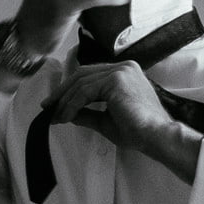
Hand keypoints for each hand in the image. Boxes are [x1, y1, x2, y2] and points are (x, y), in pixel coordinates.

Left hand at [56, 59, 199, 180]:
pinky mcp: (116, 79)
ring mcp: (120, 71)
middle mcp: (123, 67)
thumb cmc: (138, 131)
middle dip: (62, 92)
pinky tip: (65, 116)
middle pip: (82, 75)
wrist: (156, 137)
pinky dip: (72, 104)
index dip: (70, 89)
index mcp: (124, 73)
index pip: (90, 76)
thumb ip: (87, 113)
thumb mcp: (105, 120)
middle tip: (48, 107)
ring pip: (81, 82)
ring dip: (65, 101)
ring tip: (55, 116)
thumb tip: (67, 113)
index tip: (55, 104)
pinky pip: (85, 91)